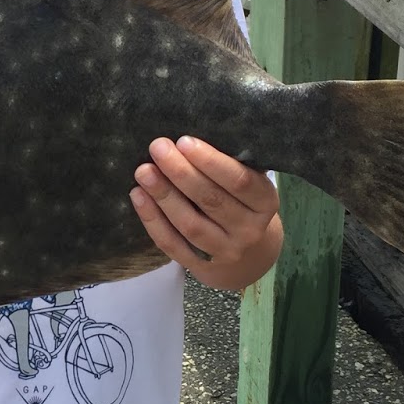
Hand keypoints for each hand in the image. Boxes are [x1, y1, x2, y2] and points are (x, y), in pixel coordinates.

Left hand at [131, 136, 281, 292]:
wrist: (249, 253)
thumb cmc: (242, 202)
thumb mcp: (250, 182)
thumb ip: (230, 163)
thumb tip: (187, 138)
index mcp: (266, 202)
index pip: (240, 181)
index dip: (211, 161)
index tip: (184, 141)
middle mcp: (249, 230)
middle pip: (212, 201)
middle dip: (181, 172)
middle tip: (158, 147)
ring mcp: (225, 251)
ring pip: (190, 224)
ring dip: (164, 195)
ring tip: (143, 171)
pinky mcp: (201, 265)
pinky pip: (172, 244)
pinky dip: (152, 220)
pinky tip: (138, 196)